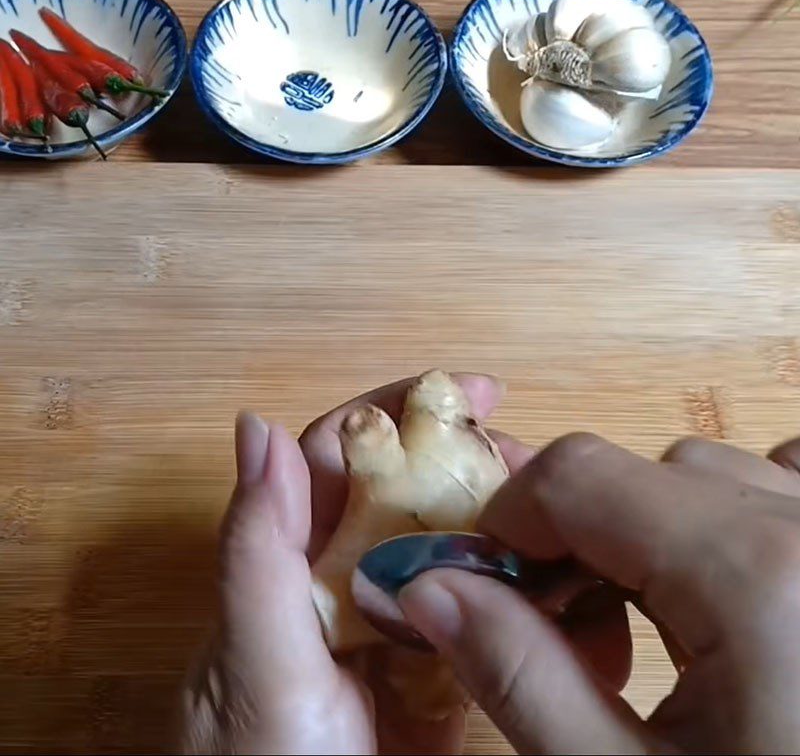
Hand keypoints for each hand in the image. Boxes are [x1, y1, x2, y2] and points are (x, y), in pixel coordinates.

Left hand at [183, 374, 541, 754]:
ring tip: (564, 520)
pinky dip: (526, 597)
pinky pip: (485, 615)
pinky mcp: (438, 671)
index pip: (346, 451)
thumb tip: (258, 424)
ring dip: (508, 525)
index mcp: (295, 554)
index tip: (478, 390)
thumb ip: (256, 550)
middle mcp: (346, 574)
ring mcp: (398, 622)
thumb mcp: (255, 657)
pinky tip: (570, 591)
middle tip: (539, 463)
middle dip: (473, 462)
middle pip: (413, 489)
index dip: (404, 408)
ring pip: (456, 546)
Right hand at [399, 434, 799, 753]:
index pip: (579, 475)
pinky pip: (788, 488)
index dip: (510, 523)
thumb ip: (517, 675)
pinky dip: (738, 522)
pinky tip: (741, 602)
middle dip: (582, 541)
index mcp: (755, 576)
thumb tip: (426, 588)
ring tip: (661, 634)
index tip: (491, 592)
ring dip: (657, 535)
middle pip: (646, 474)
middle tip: (578, 641)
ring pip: (716, 478)